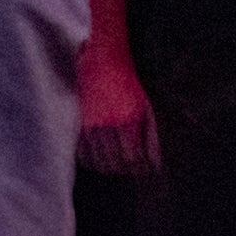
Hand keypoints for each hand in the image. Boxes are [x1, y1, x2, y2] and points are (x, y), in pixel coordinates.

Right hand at [77, 53, 161, 179]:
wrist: (102, 64)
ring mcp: (91, 126)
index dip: (142, 168)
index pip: (135, 157)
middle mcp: (109, 124)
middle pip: (117, 163)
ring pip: (100, 162)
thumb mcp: (146, 107)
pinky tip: (102, 162)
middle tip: (137, 171)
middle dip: (129, 171)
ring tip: (121, 168)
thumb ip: (151, 135)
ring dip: (112, 170)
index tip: (148, 170)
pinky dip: (93, 164)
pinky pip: (83, 155)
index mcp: (129, 119)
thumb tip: (155, 162)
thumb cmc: (129, 86)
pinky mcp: (80, 126)